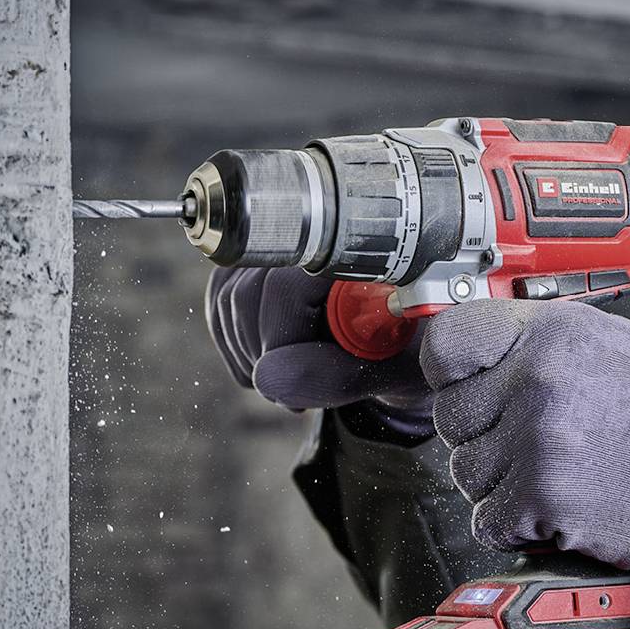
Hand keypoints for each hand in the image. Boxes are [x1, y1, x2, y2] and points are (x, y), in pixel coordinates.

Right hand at [205, 266, 432, 422]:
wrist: (404, 343)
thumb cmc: (411, 352)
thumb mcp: (391, 371)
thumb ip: (337, 375)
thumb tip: (268, 378)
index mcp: (361, 248)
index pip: (287, 284)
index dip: (281, 340)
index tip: (298, 388)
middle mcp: (315, 235)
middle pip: (249, 293)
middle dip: (266, 356)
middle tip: (302, 394)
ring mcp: (277, 246)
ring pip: (228, 301)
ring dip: (253, 357)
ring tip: (302, 376)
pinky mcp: (252, 263)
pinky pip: (218, 307)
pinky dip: (240, 351)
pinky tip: (277, 365)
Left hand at [419, 298, 629, 573]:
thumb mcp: (617, 347)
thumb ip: (544, 344)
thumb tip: (482, 354)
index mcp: (555, 332)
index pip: (449, 341)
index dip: (451, 371)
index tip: (465, 385)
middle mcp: (539, 378)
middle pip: (451, 416)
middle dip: (484, 437)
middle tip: (539, 443)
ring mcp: (537, 438)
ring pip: (466, 472)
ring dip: (501, 484)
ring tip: (563, 473)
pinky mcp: (541, 496)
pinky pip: (488, 519)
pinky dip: (517, 526)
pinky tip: (563, 506)